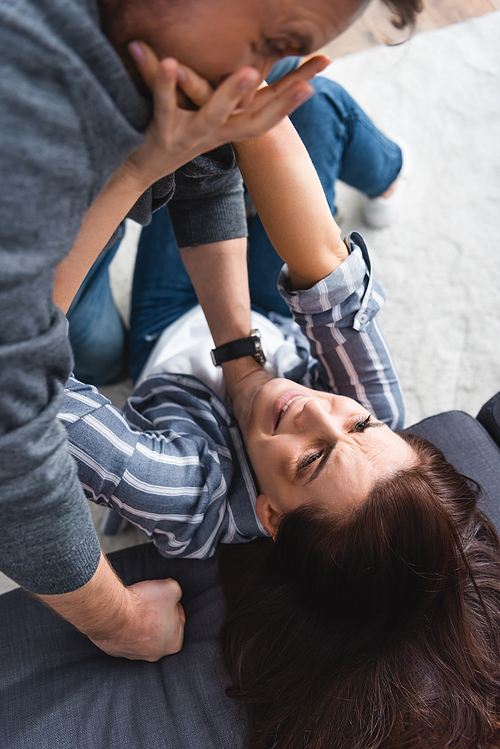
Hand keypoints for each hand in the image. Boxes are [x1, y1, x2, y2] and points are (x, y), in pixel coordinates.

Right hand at [38, 554, 184, 661]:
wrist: (109, 613)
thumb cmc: (143, 603)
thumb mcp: (171, 587)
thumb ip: (176, 589)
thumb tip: (172, 589)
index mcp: (172, 644)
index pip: (179, 622)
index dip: (172, 605)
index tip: (164, 595)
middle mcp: (152, 654)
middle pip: (158, 629)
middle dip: (154, 613)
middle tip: (147, 598)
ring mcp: (130, 653)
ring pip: (137, 632)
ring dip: (135, 616)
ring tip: (131, 601)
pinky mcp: (111, 648)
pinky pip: (119, 631)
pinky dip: (119, 620)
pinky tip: (117, 607)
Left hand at [122, 41, 329, 188]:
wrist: (140, 169)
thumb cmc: (175, 133)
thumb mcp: (207, 116)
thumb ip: (227, 95)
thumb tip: (250, 66)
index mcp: (230, 128)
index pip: (271, 108)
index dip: (296, 90)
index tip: (324, 66)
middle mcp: (216, 134)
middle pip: (256, 119)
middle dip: (284, 100)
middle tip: (309, 83)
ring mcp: (191, 135)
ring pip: (215, 115)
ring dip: (232, 93)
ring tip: (249, 72)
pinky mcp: (163, 134)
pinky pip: (165, 105)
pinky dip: (165, 83)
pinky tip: (170, 61)